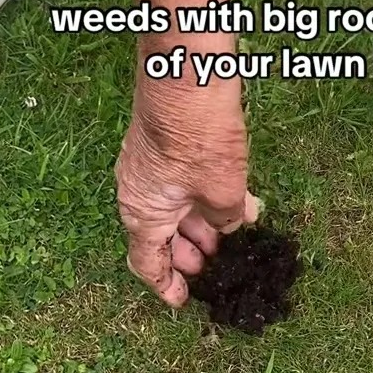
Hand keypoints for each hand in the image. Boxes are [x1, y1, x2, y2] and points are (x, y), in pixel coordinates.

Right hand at [115, 47, 258, 307]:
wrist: (188, 73)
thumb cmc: (198, 135)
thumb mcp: (223, 192)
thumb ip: (227, 219)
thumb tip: (231, 223)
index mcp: (142, 214)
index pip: (147, 264)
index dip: (167, 286)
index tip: (183, 298)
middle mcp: (138, 193)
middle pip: (161, 237)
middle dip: (191, 254)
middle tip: (218, 263)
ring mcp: (148, 168)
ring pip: (173, 209)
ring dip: (201, 225)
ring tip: (232, 233)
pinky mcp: (162, 147)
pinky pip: (179, 184)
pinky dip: (202, 198)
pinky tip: (234, 200)